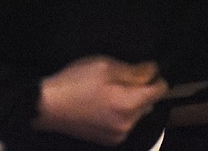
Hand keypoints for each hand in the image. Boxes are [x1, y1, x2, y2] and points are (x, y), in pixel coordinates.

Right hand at [35, 57, 167, 144]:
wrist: (48, 106)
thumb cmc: (76, 81)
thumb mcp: (106, 66)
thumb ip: (135, 71)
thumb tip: (154, 71)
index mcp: (129, 104)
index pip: (159, 92)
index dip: (156, 78)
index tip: (146, 71)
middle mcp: (128, 124)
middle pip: (149, 103)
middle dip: (142, 90)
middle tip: (121, 79)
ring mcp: (118, 135)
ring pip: (137, 114)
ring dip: (132, 103)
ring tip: (110, 92)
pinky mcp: (108, 141)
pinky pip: (126, 124)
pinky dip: (122, 114)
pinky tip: (104, 105)